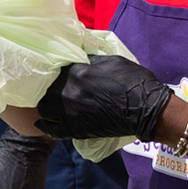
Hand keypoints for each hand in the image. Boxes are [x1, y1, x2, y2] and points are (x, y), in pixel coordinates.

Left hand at [31, 54, 172, 142]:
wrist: (145, 109)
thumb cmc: (133, 82)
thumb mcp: (113, 61)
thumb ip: (91, 60)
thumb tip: (80, 58)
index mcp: (76, 72)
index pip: (55, 70)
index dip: (56, 73)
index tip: (59, 76)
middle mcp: (67, 91)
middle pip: (45, 90)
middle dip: (48, 89)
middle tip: (54, 91)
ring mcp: (69, 112)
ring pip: (43, 109)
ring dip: (46, 106)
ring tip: (50, 106)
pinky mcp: (75, 130)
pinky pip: (52, 130)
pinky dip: (45, 127)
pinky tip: (42, 125)